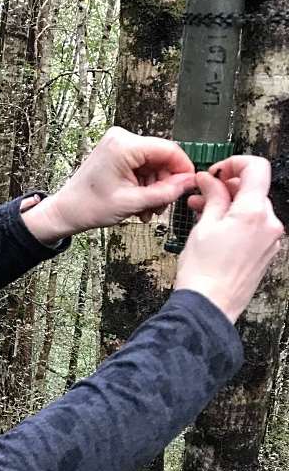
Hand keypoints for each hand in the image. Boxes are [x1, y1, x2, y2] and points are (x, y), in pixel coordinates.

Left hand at [20, 127, 198, 242]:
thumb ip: (165, 192)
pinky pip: (142, 167)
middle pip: (162, 158)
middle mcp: (122, 138)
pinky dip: (145, 185)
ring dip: (155, 188)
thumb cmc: (89, 207)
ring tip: (147, 210)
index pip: (169, 150)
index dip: (183, 169)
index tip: (189, 187)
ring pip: (153, 165)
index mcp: (124, 145)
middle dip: (166, 184)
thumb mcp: (133, 203)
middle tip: (162, 207)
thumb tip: (189, 182)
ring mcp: (118, 145)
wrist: (65, 211)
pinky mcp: (117, 153)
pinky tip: (140, 203)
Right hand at [175, 156, 283, 323]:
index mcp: (254, 212)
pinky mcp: (266, 252)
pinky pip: (253, 227)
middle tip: (200, 193)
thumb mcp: (203, 227)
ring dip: (229, 206)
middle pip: (253, 190)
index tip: (216, 171)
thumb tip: (210, 180)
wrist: (209, 306)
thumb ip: (212, 197)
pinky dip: (235, 222)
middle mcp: (269, 224)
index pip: (256, 168)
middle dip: (226, 188)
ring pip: (251, 209)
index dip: (234, 164)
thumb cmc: (203, 272)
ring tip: (202, 212)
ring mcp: (270, 239)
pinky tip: (214, 230)